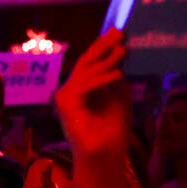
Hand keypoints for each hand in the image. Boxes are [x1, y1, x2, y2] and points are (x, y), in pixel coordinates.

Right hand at [54, 29, 129, 156]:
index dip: (102, 47)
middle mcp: (69, 91)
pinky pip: (83, 87)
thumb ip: (113, 79)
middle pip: (84, 63)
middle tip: (117, 32)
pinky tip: (117, 74)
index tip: (116, 32)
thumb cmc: (111, 130)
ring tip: (123, 51)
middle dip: (101, 46)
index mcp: (81, 88)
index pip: (90, 63)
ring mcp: (64, 98)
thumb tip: (118, 55)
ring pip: (84, 73)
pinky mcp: (65, 106)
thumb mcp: (118, 97)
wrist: (104, 155)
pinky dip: (101, 79)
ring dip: (105, 61)